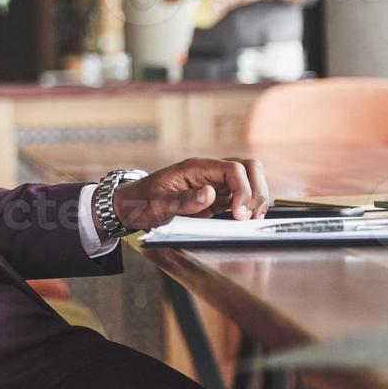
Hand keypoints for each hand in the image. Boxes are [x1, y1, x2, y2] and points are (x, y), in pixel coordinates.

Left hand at [106, 157, 271, 231]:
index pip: (233, 169)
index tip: (238, 214)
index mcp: (195, 168)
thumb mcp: (156, 204)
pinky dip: (248, 207)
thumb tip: (210, 194)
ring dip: (255, 199)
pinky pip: (240, 196)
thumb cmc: (141, 201)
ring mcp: (214, 184)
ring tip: (248, 221)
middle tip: (247, 217)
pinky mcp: (216, 198)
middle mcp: (209, 172)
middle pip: (249, 168)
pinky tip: (244, 221)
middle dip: (256, 191)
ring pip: (249, 181)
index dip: (243, 190)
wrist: (131, 204)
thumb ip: (183, 201)